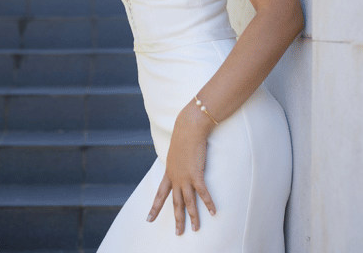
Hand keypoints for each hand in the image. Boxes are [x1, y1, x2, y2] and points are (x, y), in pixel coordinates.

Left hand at [147, 102, 216, 234]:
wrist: (189, 128)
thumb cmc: (184, 135)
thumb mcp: (176, 150)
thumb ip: (177, 159)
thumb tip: (178, 161)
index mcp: (169, 171)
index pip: (160, 193)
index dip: (155, 207)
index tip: (148, 219)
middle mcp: (175, 177)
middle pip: (175, 202)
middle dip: (177, 219)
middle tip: (177, 233)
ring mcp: (185, 176)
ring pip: (188, 202)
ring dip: (193, 216)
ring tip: (195, 229)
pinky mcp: (196, 173)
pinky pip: (203, 193)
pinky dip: (208, 203)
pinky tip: (213, 212)